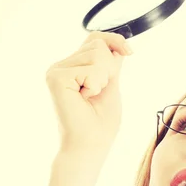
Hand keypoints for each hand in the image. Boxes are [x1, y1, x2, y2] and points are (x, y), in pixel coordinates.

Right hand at [45, 31, 132, 152]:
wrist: (88, 146)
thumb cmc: (100, 125)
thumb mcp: (111, 86)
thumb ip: (111, 65)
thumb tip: (117, 46)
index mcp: (72, 68)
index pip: (94, 39)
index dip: (114, 40)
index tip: (130, 52)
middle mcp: (61, 66)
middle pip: (97, 44)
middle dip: (109, 69)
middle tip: (97, 93)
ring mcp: (56, 71)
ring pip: (96, 54)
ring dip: (102, 79)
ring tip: (89, 98)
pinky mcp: (55, 77)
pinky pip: (90, 68)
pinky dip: (95, 85)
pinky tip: (84, 99)